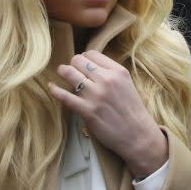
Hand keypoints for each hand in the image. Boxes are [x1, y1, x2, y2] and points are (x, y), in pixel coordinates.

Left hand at [48, 50, 167, 177]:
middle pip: (78, 60)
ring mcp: (96, 95)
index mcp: (117, 72)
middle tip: (71, 71)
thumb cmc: (132, 111)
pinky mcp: (87, 111)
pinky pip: (65, 96)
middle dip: (72, 64)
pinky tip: (51, 88)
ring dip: (63, 72)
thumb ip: (110, 74)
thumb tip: (89, 66)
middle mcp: (106, 80)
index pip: (92, 54)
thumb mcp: (126, 85)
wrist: (138, 135)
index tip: (82, 66)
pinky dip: (55, 91)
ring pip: (69, 73)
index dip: (84, 59)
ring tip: (62, 74)